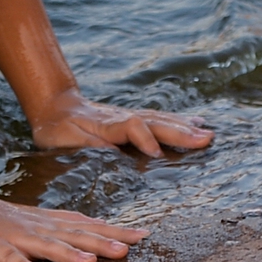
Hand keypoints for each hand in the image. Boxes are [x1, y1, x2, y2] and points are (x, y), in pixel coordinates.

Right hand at [0, 197, 146, 261]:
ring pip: (45, 245)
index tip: (144, 235)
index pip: (88, 226)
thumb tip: (103, 237)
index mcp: (51, 224)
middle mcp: (39, 228)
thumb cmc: (4, 221)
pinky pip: (8, 257)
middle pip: (73, 235)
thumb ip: (68, 230)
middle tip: (127, 248)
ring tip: (89, 260)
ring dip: (67, 252)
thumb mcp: (40, 223)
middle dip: (99, 241)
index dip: (114, 230)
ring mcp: (16, 237)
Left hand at [29, 89, 212, 157]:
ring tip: (207, 133)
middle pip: (153, 122)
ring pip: (159, 119)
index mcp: (105, 124)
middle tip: (205, 139)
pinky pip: (158, 118)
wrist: (54, 105)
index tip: (159, 155)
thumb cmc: (55, 128)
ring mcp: (129, 116)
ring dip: (184, 126)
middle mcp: (121, 117)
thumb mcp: (63, 139)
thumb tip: (112, 151)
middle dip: (179, 132)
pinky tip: (196, 122)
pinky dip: (179, 120)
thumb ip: (87, 143)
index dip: (145, 139)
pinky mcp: (132, 118)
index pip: (130, 126)